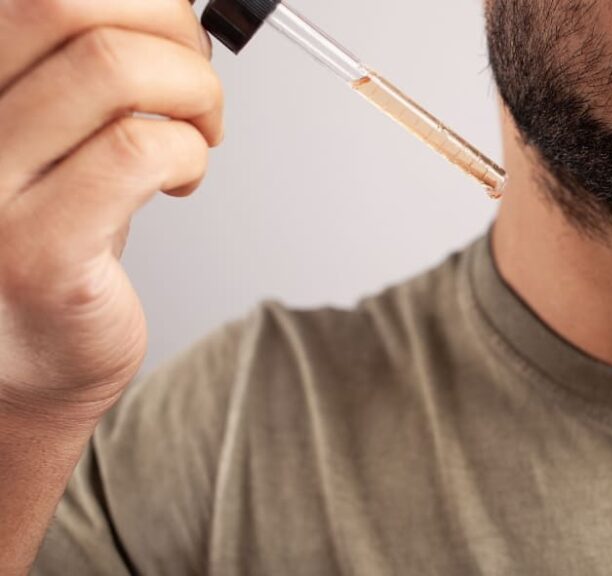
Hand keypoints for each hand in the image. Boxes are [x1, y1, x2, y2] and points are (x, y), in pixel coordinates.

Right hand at [0, 0, 222, 421]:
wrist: (22, 358)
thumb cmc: (52, 233)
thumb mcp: (54, 127)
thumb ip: (85, 63)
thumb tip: (166, 10)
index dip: (140, 1)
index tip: (171, 30)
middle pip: (66, 5)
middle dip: (169, 27)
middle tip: (194, 80)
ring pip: (112, 69)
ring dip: (194, 92)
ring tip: (198, 132)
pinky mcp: (37, 252)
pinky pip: (138, 152)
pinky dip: (190, 151)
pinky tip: (183, 178)